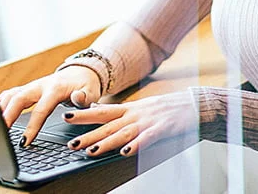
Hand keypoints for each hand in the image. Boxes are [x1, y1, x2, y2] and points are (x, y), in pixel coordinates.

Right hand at [0, 66, 101, 146]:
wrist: (81, 72)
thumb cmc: (85, 85)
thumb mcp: (91, 92)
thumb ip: (84, 97)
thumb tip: (77, 98)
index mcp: (55, 89)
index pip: (40, 109)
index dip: (32, 126)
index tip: (25, 141)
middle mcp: (40, 86)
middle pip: (18, 98)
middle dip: (7, 115)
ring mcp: (32, 86)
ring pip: (11, 95)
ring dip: (0, 109)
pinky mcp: (27, 89)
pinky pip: (10, 94)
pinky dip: (0, 103)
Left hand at [62, 91, 196, 156]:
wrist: (192, 105)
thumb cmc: (166, 108)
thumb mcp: (140, 107)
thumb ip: (120, 112)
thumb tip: (97, 110)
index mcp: (129, 109)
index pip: (102, 111)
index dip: (83, 114)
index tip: (65, 117)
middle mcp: (135, 115)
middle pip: (107, 125)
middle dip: (88, 134)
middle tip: (70, 143)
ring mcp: (148, 122)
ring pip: (122, 134)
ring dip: (106, 143)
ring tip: (91, 151)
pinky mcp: (162, 130)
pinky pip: (146, 139)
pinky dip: (136, 145)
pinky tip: (125, 152)